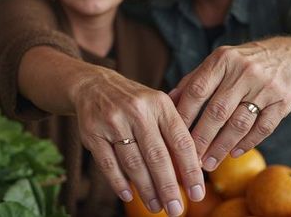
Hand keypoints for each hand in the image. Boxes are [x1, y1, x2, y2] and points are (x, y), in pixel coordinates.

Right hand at [74, 68, 204, 216]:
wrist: (94, 86)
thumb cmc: (135, 102)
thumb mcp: (158, 106)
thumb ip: (175, 131)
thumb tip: (195, 167)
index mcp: (160, 104)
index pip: (180, 140)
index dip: (190, 170)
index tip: (198, 193)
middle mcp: (137, 111)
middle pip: (157, 156)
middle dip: (168, 187)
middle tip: (176, 210)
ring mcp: (113, 122)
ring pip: (133, 163)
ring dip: (146, 189)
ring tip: (156, 207)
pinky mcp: (92, 133)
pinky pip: (108, 164)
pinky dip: (119, 183)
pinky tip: (129, 196)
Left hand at [171, 39, 290, 170]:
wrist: (290, 56)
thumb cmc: (244, 63)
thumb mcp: (219, 62)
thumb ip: (195, 80)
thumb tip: (169, 101)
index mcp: (223, 60)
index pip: (197, 91)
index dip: (184, 116)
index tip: (173, 136)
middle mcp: (244, 71)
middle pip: (217, 111)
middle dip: (201, 139)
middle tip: (190, 159)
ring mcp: (266, 87)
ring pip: (239, 123)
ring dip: (222, 147)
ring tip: (209, 163)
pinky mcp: (283, 101)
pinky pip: (263, 128)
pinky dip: (247, 143)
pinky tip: (234, 153)